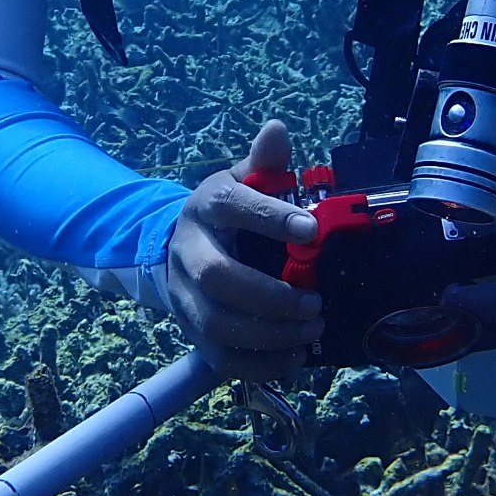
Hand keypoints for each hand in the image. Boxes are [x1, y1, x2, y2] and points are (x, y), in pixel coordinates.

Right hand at [167, 120, 324, 379]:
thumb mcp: (244, 180)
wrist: (180, 250)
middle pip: (217, 278)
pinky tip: (296, 356)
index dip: (269, 217)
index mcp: (206, 207)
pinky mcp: (193, 333)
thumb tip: (278, 130)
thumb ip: (265, 162)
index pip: (231, 205)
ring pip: (217, 324)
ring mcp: (186, 297)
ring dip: (271, 334)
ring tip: (313, 329)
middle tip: (315, 302)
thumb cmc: (230, 214)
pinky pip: (221, 359)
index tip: (312, 231)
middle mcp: (188, 252)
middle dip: (271, 295)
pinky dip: (262, 364)